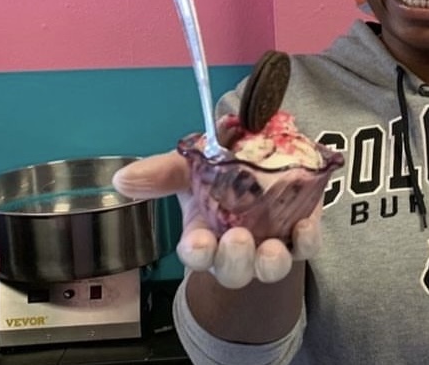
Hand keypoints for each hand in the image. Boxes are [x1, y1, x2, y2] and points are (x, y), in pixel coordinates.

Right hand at [112, 151, 322, 288]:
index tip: (198, 241)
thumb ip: (162, 172)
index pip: (196, 254)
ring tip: (271, 247)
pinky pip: (306, 247)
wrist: (265, 159)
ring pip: (269, 268)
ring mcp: (270, 243)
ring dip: (269, 263)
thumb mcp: (190, 166)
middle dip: (233, 261)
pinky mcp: (300, 234)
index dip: (197, 252)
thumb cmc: (223, 171)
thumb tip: (122, 178)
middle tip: (236, 239)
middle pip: (232, 270)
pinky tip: (305, 226)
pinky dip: (306, 240)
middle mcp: (236, 247)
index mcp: (204, 234)